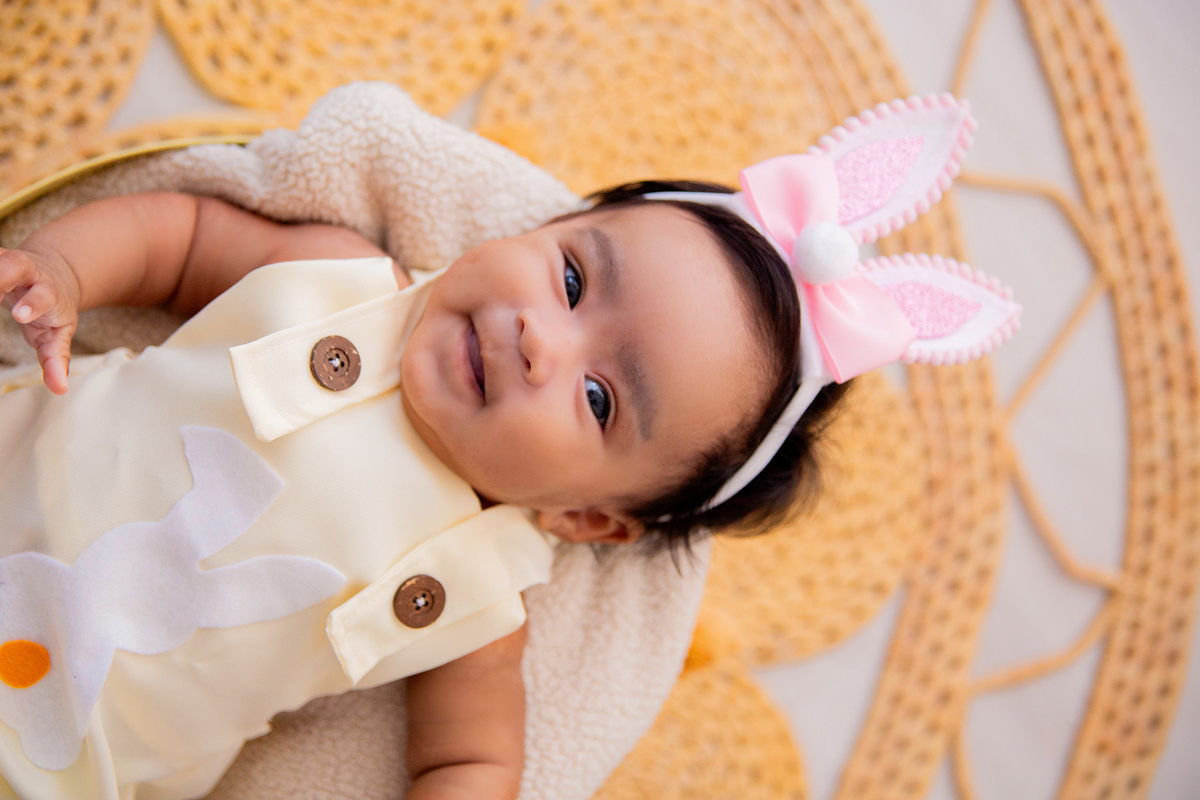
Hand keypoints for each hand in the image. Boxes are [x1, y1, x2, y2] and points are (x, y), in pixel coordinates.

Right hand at [0, 247, 80, 393]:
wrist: (53, 273)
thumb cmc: (54, 309)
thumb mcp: (59, 333)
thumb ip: (55, 359)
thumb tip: (60, 389)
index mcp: (47, 291)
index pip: (43, 296)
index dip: (32, 304)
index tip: (21, 316)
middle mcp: (26, 271)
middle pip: (14, 264)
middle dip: (0, 274)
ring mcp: (5, 260)